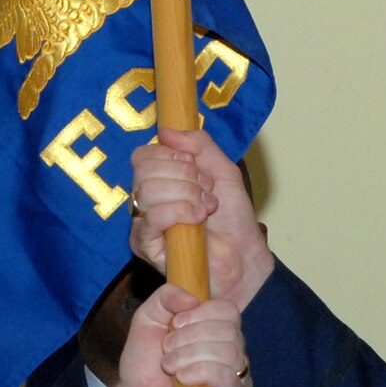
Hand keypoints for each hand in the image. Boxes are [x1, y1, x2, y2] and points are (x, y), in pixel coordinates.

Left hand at [98, 283, 249, 386]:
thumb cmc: (144, 366)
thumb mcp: (147, 320)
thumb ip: (165, 297)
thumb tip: (193, 298)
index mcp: (218, 333)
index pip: (229, 310)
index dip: (201, 312)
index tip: (175, 324)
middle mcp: (233, 355)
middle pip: (229, 330)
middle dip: (189, 337)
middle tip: (167, 350)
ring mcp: (237, 381)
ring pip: (229, 352)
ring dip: (190, 355)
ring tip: (169, 366)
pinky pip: (230, 379)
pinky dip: (201, 373)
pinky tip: (181, 379)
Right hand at [129, 128, 274, 309]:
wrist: (243, 256)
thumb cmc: (233, 219)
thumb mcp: (222, 170)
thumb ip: (199, 145)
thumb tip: (166, 130)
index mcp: (160, 179)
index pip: (144, 155)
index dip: (172, 155)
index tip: (198, 168)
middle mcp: (146, 199)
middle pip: (144, 168)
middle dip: (184, 175)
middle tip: (206, 191)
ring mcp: (142, 222)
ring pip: (148, 190)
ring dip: (187, 194)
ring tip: (206, 208)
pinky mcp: (144, 245)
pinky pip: (152, 217)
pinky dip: (180, 211)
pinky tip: (198, 219)